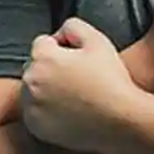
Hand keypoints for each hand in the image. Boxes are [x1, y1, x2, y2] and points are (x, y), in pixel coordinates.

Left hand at [19, 18, 139, 153]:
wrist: (122, 121)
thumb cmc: (111, 81)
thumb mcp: (97, 40)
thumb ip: (73, 26)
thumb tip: (60, 33)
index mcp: (42, 58)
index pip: (42, 43)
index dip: (62, 48)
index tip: (78, 60)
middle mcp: (31, 81)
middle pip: (35, 67)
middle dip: (51, 69)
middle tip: (78, 79)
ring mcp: (31, 106)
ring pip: (33, 90)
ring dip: (46, 90)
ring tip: (75, 97)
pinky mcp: (36, 126)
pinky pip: (35, 113)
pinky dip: (47, 112)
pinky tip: (69, 112)